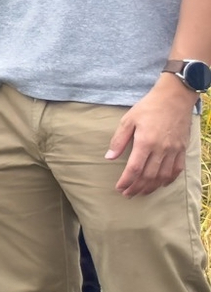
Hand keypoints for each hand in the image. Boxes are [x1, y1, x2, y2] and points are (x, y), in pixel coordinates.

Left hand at [106, 76, 195, 195]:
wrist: (174, 98)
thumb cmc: (148, 107)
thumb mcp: (128, 120)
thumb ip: (119, 140)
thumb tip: (109, 157)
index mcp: (145, 142)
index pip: (134, 169)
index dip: (126, 181)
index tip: (119, 188)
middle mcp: (161, 149)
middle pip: (148, 176)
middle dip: (137, 187)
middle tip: (128, 194)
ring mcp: (174, 150)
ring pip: (163, 176)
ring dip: (151, 187)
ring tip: (141, 192)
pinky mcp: (182, 148)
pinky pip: (177, 169)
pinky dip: (168, 179)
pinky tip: (161, 184)